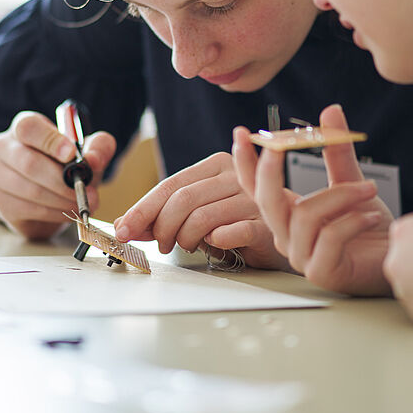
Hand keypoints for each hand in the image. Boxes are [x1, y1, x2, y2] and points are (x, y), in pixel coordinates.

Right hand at [0, 110, 116, 238]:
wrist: (47, 193)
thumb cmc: (65, 164)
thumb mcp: (87, 150)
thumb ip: (98, 147)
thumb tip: (93, 160)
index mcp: (24, 127)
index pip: (29, 128)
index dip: (50, 141)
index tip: (72, 154)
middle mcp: (4, 147)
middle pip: (28, 162)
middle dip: (62, 180)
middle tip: (86, 190)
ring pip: (30, 189)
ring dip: (62, 200)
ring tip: (82, 203)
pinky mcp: (2, 202)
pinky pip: (29, 209)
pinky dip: (54, 213)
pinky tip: (68, 211)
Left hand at [113, 152, 288, 269]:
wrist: (288, 235)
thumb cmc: (239, 223)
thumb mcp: (197, 214)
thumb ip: (164, 217)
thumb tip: (126, 224)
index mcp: (217, 165)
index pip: (170, 185)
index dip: (142, 209)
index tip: (124, 229)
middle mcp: (237, 175)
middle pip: (183, 200)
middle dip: (162, 228)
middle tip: (162, 245)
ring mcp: (254, 198)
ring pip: (201, 218)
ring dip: (185, 239)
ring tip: (189, 246)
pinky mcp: (267, 223)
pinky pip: (230, 233)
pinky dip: (215, 243)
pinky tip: (216, 245)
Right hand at [233, 104, 393, 294]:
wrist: (397, 258)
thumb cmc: (370, 227)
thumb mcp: (351, 182)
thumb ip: (337, 152)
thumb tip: (330, 110)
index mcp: (288, 215)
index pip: (256, 188)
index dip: (245, 163)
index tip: (242, 132)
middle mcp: (287, 236)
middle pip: (266, 201)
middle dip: (270, 170)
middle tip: (281, 146)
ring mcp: (302, 257)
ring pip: (305, 215)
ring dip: (341, 195)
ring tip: (370, 189)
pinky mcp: (323, 272)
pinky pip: (330, 238)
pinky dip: (353, 221)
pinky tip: (373, 217)